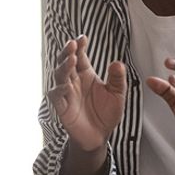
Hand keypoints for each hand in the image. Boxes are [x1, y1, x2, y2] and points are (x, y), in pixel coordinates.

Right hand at [47, 35, 127, 151]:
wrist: (100, 136)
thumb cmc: (106, 113)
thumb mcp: (117, 94)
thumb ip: (118, 79)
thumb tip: (118, 63)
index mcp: (86, 74)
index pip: (80, 56)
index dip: (80, 46)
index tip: (83, 38)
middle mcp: (74, 81)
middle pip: (66, 62)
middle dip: (67, 52)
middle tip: (72, 44)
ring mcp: (67, 93)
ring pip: (59, 76)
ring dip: (64, 67)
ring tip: (71, 60)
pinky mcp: (62, 108)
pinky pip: (56, 96)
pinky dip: (59, 90)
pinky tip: (66, 86)